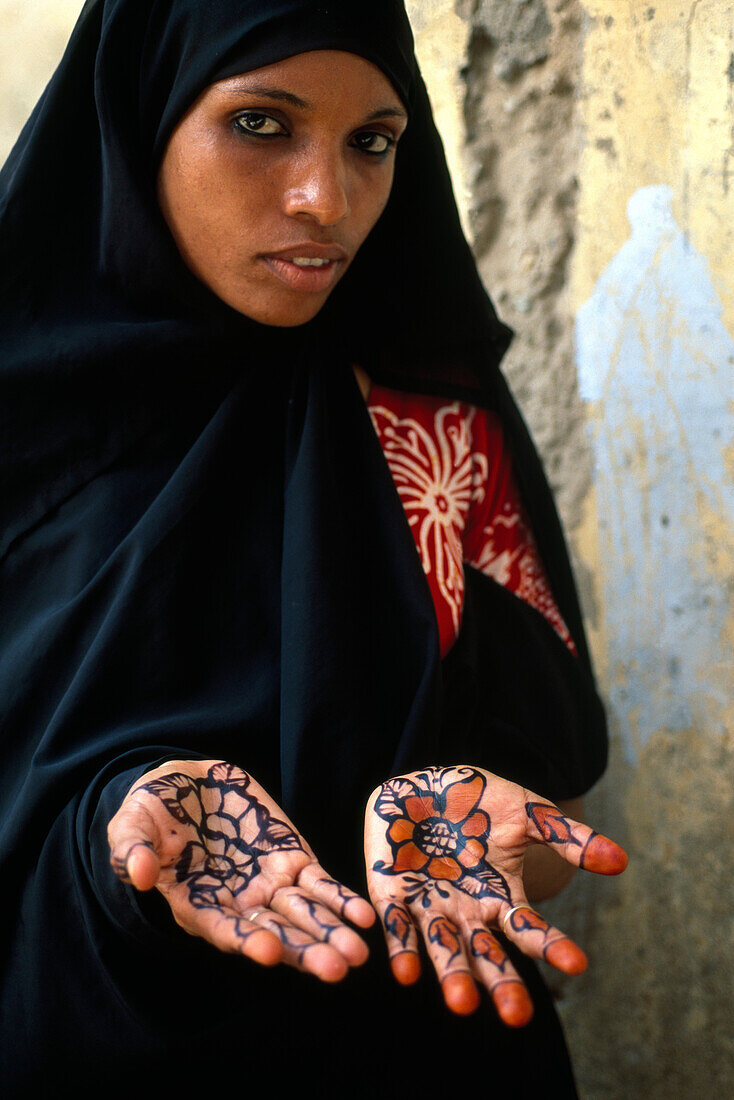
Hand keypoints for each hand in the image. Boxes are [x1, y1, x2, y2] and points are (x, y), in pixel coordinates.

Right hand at [108, 760, 373, 980]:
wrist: (186, 783)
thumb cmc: (151, 813)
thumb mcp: (130, 826)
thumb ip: (132, 851)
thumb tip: (140, 875)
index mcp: (195, 904)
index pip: (222, 928)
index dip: (243, 940)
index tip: (266, 952)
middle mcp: (237, 902)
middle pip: (274, 933)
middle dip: (304, 951)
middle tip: (334, 969)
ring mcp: (267, 882)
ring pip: (303, 914)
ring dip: (331, 933)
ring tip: (358, 954)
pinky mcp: (291, 858)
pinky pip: (319, 884)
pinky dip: (341, 900)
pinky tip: (364, 917)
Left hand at [365, 765, 626, 1024]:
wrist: (425, 785)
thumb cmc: (481, 802)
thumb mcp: (529, 813)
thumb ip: (569, 838)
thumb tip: (621, 862)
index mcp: (502, 898)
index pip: (531, 930)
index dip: (553, 948)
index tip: (578, 965)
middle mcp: (468, 912)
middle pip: (487, 956)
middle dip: (500, 985)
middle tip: (518, 1017)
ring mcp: (429, 907)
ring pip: (444, 949)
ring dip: (452, 976)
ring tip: (462, 1003)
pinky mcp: (392, 896)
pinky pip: (397, 927)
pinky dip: (402, 950)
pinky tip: (406, 972)